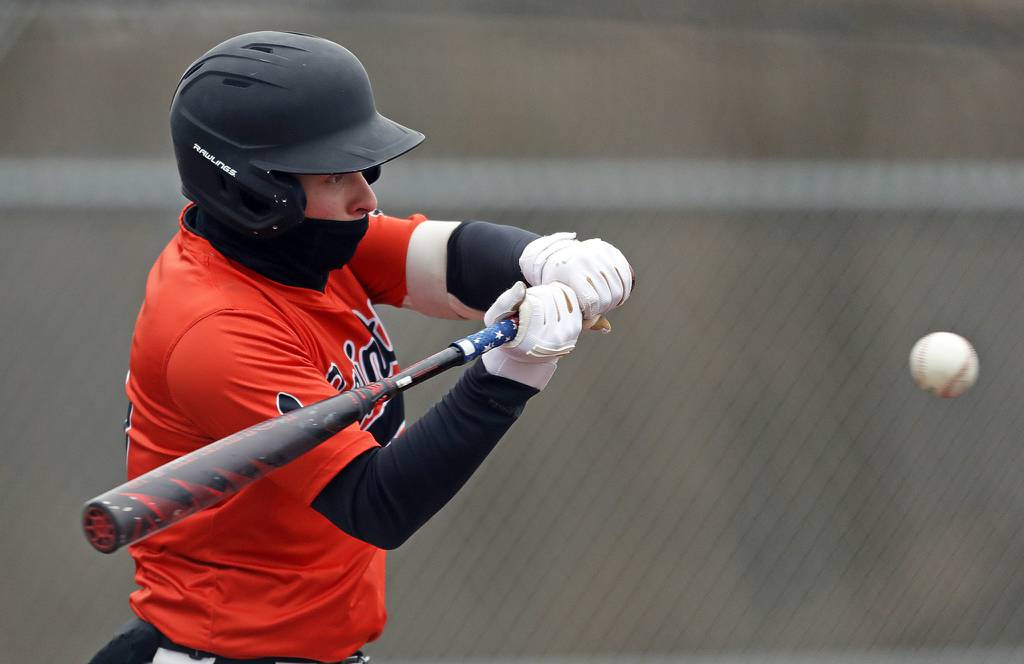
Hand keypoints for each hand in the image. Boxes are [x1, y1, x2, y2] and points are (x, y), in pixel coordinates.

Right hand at [481, 281, 581, 389]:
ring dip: (547, 292)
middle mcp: (554, 339)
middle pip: (548, 296)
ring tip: (539, 303)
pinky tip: (550, 300)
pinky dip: (559, 292)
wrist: (528, 353)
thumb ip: (505, 302)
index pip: (533, 304)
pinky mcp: (577, 326)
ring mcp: (568, 333)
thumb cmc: (508, 332)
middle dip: (536, 293)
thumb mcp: (496, 319)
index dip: (525, 298)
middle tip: (530, 302)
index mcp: (532, 341)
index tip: (521, 306)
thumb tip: (521, 286)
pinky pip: (570, 297)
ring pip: (559, 293)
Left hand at [519, 232, 633, 329]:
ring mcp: (599, 253)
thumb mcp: (564, 300)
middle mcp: (586, 260)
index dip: (592, 312)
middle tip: (599, 309)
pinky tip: (619, 295)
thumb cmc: (559, 284)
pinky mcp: (610, 250)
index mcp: (571, 272)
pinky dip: (625, 288)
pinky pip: (625, 274)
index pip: (591, 300)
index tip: (587, 314)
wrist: (557, 256)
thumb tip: (608, 328)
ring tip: (607, 302)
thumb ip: (581, 317)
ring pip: (619, 287)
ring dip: (616, 300)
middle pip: (607, 296)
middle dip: (605, 308)